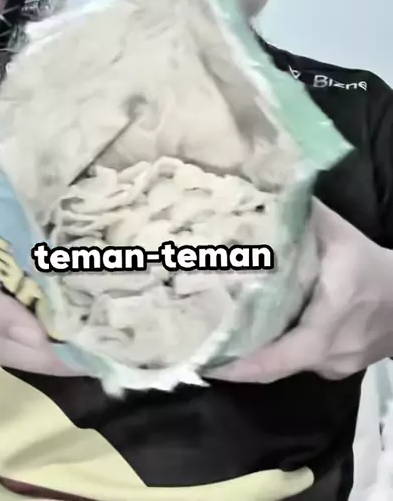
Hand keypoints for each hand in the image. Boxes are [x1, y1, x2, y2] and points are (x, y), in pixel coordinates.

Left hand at [213, 199, 392, 382]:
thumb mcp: (340, 234)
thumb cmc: (369, 263)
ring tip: (211, 344)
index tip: (211, 363)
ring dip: (251, 360)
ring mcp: (335, 365)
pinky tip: (247, 341)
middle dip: (236, 362)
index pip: (290, 350)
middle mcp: (333, 346)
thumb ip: (301, 217)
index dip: (250, 362)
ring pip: (286, 367)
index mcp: (333, 310)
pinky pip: (296, 365)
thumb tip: (259, 193)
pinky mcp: (334, 370)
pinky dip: (271, 355)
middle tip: (195, 351)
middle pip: (278, 364)